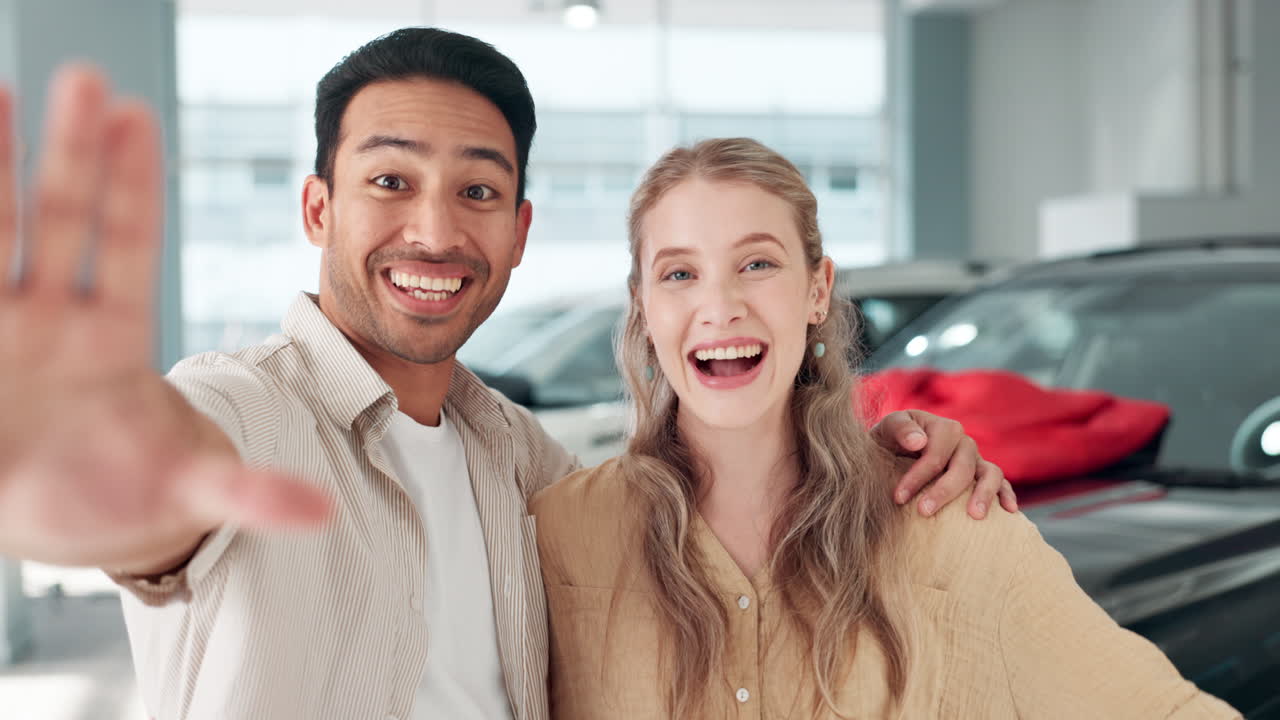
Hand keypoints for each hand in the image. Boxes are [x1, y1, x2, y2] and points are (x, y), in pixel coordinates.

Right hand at [0, 66, 329, 571]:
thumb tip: (321, 514)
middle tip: (86, 77)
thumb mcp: (189, 491)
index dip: (131, 186)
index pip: (129, 246)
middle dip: (72, 153)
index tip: (138, 117)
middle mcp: (56, 318)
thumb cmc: (132, 491)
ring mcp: (5, 326)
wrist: (69, 511)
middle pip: (64, 220)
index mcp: (116, 342)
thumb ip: (246, 494)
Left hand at [871, 409, 1016, 518]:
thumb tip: (919, 441)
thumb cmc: (888, 442)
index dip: (918, 476)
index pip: (935, 453)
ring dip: (984, 494)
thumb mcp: (886, 430)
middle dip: (943, 491)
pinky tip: (1008, 511)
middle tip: (924, 512)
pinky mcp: (982, 475)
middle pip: (962, 466)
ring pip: (990, 473)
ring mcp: (976, 459)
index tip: (898, 498)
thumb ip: (899, 429)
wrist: (892, 451)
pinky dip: (1007, 494)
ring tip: (974, 516)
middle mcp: (963, 442)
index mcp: (942, 427)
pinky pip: (1001, 483)